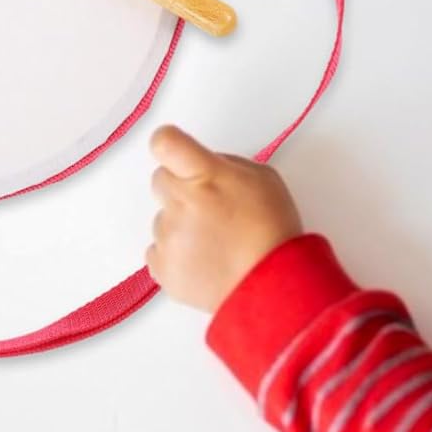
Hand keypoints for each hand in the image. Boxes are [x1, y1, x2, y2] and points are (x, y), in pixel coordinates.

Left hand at [145, 127, 303, 313]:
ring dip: (182, 225)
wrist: (271, 288)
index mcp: (207, 176)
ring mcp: (168, 236)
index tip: (174, 150)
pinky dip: (176, 255)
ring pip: (162, 218)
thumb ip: (225, 164)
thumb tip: (204, 165)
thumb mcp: (264, 179)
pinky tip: (204, 261)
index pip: (166, 144)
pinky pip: (158, 250)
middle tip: (209, 207)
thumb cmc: (273, 232)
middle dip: (181, 188)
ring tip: (215, 242)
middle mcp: (181, 202)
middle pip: (160, 179)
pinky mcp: (162, 267)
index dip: (167, 143)